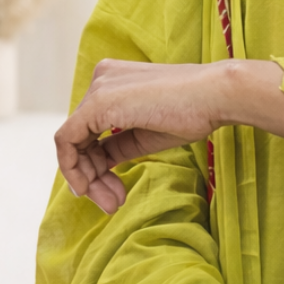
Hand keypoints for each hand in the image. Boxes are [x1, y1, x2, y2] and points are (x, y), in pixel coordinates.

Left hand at [55, 58, 283, 213]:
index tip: (113, 191)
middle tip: (112, 203)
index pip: (90, 130)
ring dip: (86, 178)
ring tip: (112, 203)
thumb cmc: (193, 111)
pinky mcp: (98, 103)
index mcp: (113, 82)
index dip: (95, 166)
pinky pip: (67, 140)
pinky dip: (74, 168)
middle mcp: (100, 80)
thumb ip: (118, 144)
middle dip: (91, 176)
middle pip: (79, 138)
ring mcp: (98, 89)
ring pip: (72, 142)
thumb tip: (97, 165)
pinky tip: (90, 188)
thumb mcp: (146, 134)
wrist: (215, 96)